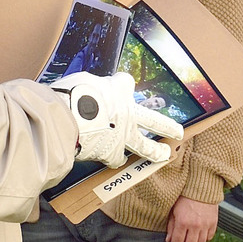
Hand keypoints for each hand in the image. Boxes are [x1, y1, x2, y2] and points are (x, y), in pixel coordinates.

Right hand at [53, 71, 183, 166]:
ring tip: (163, 155)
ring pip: (144, 146)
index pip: (126, 83)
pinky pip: (116, 159)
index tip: (119, 85)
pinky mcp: (111, 152)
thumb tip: (87, 91)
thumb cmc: (69, 95)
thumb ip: (91, 88)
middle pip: (153, 119)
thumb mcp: (81, 81)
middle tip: (177, 131)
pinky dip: (113, 159)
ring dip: (155, 152)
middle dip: (167, 126)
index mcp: (119, 89)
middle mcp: (127, 111)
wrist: (64, 118)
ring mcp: (122, 134)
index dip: (122, 85)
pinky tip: (114, 160)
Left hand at [165, 196, 218, 241]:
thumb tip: (168, 240)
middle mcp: (195, 225)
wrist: (201, 187)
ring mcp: (205, 225)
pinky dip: (203, 240)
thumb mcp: (174, 210)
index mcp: (183, 222)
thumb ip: (171, 226)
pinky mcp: (213, 223)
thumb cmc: (185, 197)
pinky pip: (209, 237)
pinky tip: (198, 237)